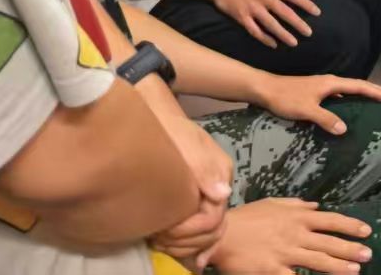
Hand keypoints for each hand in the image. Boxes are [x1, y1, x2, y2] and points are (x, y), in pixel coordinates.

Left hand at [152, 117, 233, 267]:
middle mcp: (218, 189)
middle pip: (213, 230)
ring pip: (209, 235)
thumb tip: (223, 195)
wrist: (157, 121)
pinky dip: (196, 248)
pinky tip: (191, 261)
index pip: (213, 218)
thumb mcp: (188, 145)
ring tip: (160, 244)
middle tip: (158, 241)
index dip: (188, 231)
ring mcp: (208, 196)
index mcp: (220, 176)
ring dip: (186, 247)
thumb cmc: (172, 132)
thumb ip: (204, 170)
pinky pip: (204, 232)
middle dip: (186, 243)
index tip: (163, 232)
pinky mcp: (196, 202)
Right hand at [207, 199, 374, 274]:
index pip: (330, 220)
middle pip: (329, 242)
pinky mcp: (272, 270)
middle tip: (368, 254)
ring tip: (355, 270)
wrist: (220, 233)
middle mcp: (295, 234)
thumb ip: (296, 205)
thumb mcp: (274, 204)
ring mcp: (285, 253)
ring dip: (338, 266)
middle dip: (350, 249)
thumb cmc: (247, 218)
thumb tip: (316, 205)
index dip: (350, 226)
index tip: (367, 231)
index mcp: (297, 217)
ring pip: (317, 260)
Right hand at [208, 0, 321, 48]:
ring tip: (294, 43)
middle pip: (285, 12)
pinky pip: (255, 30)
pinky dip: (264, 38)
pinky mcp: (241, 16)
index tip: (317, 13)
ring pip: (271, 24)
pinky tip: (273, 44)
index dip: (306, 4)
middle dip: (298, 23)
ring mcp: (253, 8)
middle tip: (309, 33)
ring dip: (283, 34)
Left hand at [254, 73, 380, 135]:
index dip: (375, 92)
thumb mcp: (306, 110)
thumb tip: (344, 129)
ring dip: (364, 92)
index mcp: (331, 83)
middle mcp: (330, 82)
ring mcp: (322, 86)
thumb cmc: (286, 98)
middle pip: (357, 84)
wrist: (266, 89)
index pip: (359, 86)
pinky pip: (340, 93)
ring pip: (349, 88)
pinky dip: (351, 96)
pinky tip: (350, 103)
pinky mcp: (316, 91)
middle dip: (374, 89)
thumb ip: (325, 119)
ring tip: (376, 97)